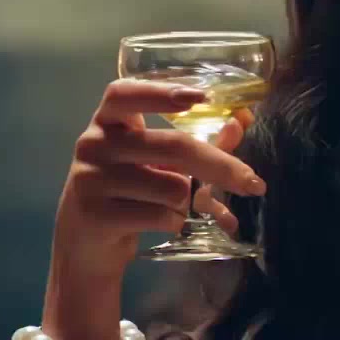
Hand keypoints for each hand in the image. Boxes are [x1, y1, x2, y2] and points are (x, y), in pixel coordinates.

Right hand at [41, 80, 264, 338]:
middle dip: (220, 166)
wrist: (85, 246)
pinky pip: (160, 216)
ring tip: (174, 207)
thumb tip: (240, 123)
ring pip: (172, 187)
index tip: (201, 97)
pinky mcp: (96, 215)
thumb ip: (195, 140)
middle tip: (254, 183)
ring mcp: (90, 179)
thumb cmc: (127, 192)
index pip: (125, 94)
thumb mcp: (154, 162)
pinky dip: (175, 222)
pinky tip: (162, 224)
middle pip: (172, 146)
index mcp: (108, 121)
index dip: (161, 93)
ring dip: (189, 202)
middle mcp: (94, 144)